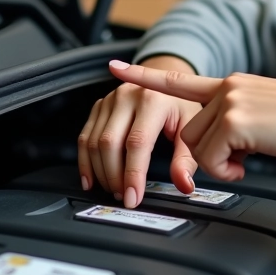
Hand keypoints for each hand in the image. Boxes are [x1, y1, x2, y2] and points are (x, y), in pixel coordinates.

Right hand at [77, 55, 201, 207]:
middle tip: (123, 196)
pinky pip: (84, 136)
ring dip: (100, 172)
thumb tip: (184, 185)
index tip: (133, 197)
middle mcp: (128, 96)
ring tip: (113, 189)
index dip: (133, 174)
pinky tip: (91, 179)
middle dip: (114, 176)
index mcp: (153, 100)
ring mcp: (110, 100)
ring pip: (93, 142)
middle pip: (109, 143)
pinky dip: (85, 161)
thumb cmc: (179, 104)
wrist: (166, 76)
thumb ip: (185, 158)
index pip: (137, 142)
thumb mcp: (191, 127)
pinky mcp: (99, 105)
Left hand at [109, 60, 275, 183]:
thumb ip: (235, 120)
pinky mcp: (235, 120)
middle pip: (189, 131)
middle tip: (239, 159)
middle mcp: (227, 87)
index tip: (115, 70)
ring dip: (220, 163)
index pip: (179, 80)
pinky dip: (228, 170)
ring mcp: (230, 101)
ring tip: (249, 159)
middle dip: (208, 154)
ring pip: (197, 145)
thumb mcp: (263, 115)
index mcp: (232, 84)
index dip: (144, 76)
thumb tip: (223, 145)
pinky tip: (249, 164)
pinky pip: (211, 158)